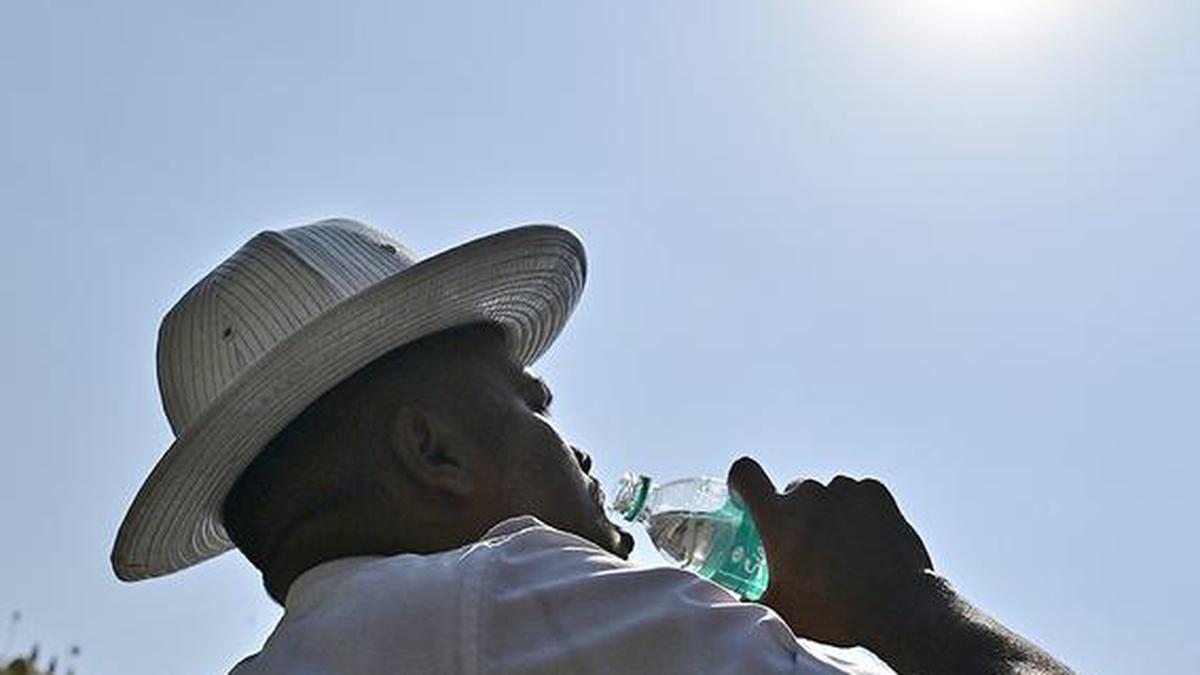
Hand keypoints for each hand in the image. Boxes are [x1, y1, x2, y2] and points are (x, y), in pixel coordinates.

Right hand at [728, 457, 933, 648]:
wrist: (897, 610)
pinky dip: (860, 511)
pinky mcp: (876, 492)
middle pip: (792, 492)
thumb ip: (751, 600)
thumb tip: (737, 599)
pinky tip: (868, 540)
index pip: (745, 473)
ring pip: (828, 493)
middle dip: (796, 515)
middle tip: (809, 549)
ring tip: (845, 550)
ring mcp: (845, 489)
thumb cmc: (833, 614)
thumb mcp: (780, 612)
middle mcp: (809, 494)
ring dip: (830, 513)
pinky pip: (859, 493)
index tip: (749, 500)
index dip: (742, 483)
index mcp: (778, 518)